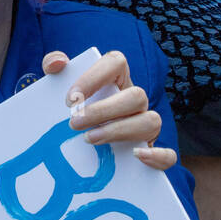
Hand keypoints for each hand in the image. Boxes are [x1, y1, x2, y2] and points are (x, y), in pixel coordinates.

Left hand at [42, 49, 176, 171]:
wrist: (72, 145)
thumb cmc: (70, 109)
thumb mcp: (57, 86)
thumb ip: (53, 65)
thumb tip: (58, 63)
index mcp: (117, 78)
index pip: (116, 63)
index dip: (94, 77)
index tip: (70, 99)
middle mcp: (135, 99)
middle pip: (136, 96)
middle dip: (103, 111)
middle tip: (74, 123)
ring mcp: (145, 124)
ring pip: (151, 122)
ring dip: (120, 131)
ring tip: (89, 139)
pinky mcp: (149, 151)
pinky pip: (167, 155)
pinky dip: (157, 156)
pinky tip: (136, 156)